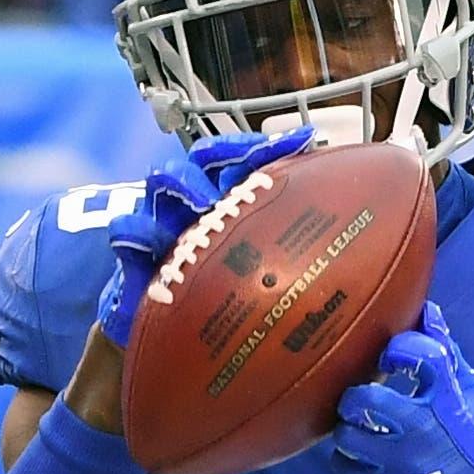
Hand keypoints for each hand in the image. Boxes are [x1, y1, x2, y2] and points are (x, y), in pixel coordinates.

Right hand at [95, 129, 316, 347]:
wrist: (173, 333)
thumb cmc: (222, 296)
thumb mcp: (260, 272)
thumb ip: (286, 246)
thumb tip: (345, 238)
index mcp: (227, 200)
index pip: (246, 160)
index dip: (269, 147)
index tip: (303, 140)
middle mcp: (196, 203)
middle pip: (205, 160)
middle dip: (225, 153)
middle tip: (250, 164)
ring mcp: (164, 221)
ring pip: (165, 183)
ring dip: (184, 185)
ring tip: (204, 203)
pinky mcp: (136, 250)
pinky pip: (128, 232)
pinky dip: (134, 232)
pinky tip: (147, 239)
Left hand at [331, 303, 473, 473]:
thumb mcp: (471, 395)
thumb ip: (446, 356)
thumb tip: (427, 314)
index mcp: (447, 402)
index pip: (420, 356)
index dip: (399, 350)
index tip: (392, 358)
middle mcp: (422, 431)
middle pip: (365, 400)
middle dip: (359, 395)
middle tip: (364, 398)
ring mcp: (399, 464)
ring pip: (347, 435)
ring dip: (351, 428)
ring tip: (362, 428)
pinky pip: (344, 466)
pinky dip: (349, 458)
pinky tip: (365, 455)